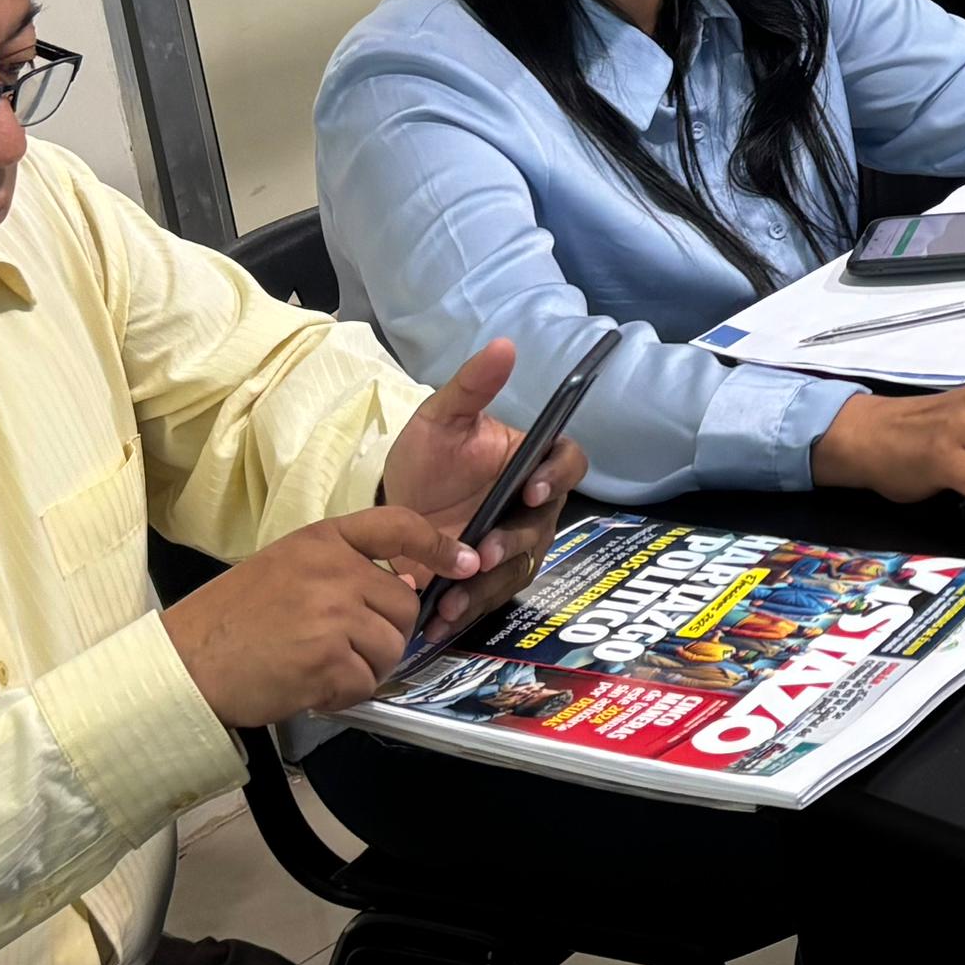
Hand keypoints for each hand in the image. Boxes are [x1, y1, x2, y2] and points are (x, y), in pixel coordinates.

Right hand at [161, 506, 450, 726]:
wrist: (181, 664)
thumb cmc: (228, 622)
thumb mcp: (284, 568)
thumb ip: (339, 569)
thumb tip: (403, 585)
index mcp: (321, 541)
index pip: (396, 525)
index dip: (437, 543)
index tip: (464, 560)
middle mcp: (332, 569)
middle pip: (403, 605)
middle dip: (384, 635)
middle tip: (342, 651)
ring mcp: (331, 613)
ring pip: (390, 648)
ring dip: (363, 669)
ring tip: (319, 670)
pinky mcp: (326, 659)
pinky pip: (365, 683)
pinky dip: (342, 696)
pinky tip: (309, 690)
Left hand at [378, 341, 588, 642]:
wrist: (394, 508)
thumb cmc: (429, 458)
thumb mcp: (441, 418)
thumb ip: (471, 387)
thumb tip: (504, 344)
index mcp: (532, 461)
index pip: (569, 462)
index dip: (558, 477)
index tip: (530, 487)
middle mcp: (534, 508)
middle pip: (542, 526)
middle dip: (512, 541)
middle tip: (479, 552)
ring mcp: (515, 548)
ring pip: (517, 568)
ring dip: (486, 585)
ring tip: (449, 599)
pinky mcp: (490, 582)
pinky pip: (489, 599)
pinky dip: (464, 610)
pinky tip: (436, 620)